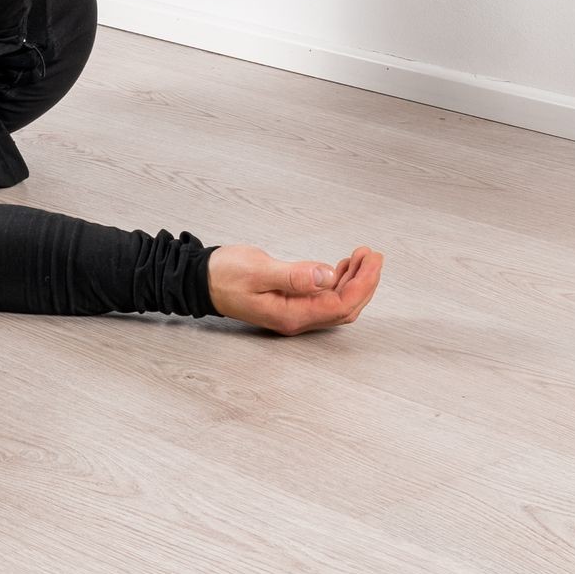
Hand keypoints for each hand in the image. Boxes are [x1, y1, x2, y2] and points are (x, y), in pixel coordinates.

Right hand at [205, 243, 382, 333]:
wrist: (202, 280)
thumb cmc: (225, 275)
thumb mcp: (258, 270)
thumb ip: (294, 276)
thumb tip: (327, 277)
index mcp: (291, 314)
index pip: (340, 304)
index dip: (362, 283)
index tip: (371, 259)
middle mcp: (297, 318)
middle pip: (345, 307)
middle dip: (365, 281)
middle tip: (372, 255)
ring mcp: (295, 312)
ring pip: (337, 302)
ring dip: (354, 280)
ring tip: (361, 256)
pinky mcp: (292, 302)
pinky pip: (325, 297)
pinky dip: (340, 281)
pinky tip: (342, 267)